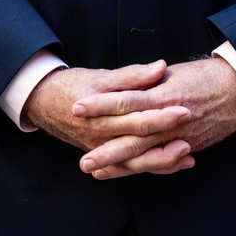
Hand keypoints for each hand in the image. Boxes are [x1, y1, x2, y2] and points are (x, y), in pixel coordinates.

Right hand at [20, 60, 192, 156]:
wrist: (42, 102)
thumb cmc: (73, 85)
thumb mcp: (101, 76)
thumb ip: (132, 75)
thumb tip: (160, 67)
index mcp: (100, 116)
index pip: (136, 118)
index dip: (161, 115)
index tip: (184, 108)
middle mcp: (101, 137)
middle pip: (138, 144)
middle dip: (167, 142)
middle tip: (192, 136)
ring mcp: (102, 150)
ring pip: (136, 163)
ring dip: (163, 162)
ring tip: (189, 157)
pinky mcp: (105, 157)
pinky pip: (131, 168)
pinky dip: (154, 167)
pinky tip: (177, 164)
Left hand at [74, 57, 235, 179]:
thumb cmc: (206, 75)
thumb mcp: (174, 73)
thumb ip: (148, 81)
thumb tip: (125, 87)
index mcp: (165, 95)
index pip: (127, 101)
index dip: (101, 105)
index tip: (78, 108)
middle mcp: (172, 120)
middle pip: (134, 138)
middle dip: (107, 152)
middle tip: (83, 162)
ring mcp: (182, 137)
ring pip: (147, 156)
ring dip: (121, 166)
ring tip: (97, 172)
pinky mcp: (190, 146)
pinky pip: (164, 162)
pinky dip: (145, 168)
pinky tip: (126, 171)